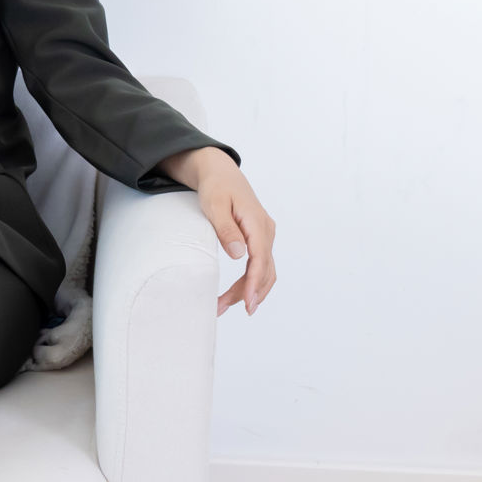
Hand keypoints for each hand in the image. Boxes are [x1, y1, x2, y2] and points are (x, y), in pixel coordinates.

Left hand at [159, 145, 277, 315]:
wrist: (221, 172)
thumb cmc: (216, 187)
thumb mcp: (215, 205)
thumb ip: (226, 229)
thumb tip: (239, 254)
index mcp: (257, 224)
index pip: (260, 260)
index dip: (253, 284)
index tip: (247, 303)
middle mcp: (266, 231)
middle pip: (264, 270)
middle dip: (248, 293)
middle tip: (223, 309)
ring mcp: (265, 235)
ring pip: (264, 270)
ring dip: (249, 290)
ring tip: (225, 306)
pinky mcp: (259, 237)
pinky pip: (260, 264)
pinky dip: (251, 280)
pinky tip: (238, 293)